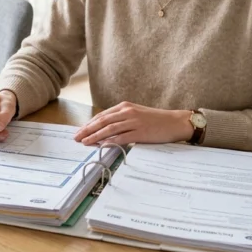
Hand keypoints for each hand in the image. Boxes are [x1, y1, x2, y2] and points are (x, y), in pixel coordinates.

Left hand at [73, 102, 193, 145]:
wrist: (175, 122)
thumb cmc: (156, 120)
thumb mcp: (136, 115)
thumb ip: (122, 119)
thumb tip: (105, 130)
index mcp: (125, 106)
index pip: (102, 116)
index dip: (89, 124)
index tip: (80, 131)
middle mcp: (127, 112)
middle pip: (102, 121)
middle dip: (87, 129)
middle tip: (76, 137)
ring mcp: (133, 121)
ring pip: (109, 129)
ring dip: (95, 136)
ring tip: (84, 142)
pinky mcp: (140, 132)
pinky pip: (121, 137)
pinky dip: (110, 141)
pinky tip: (101, 145)